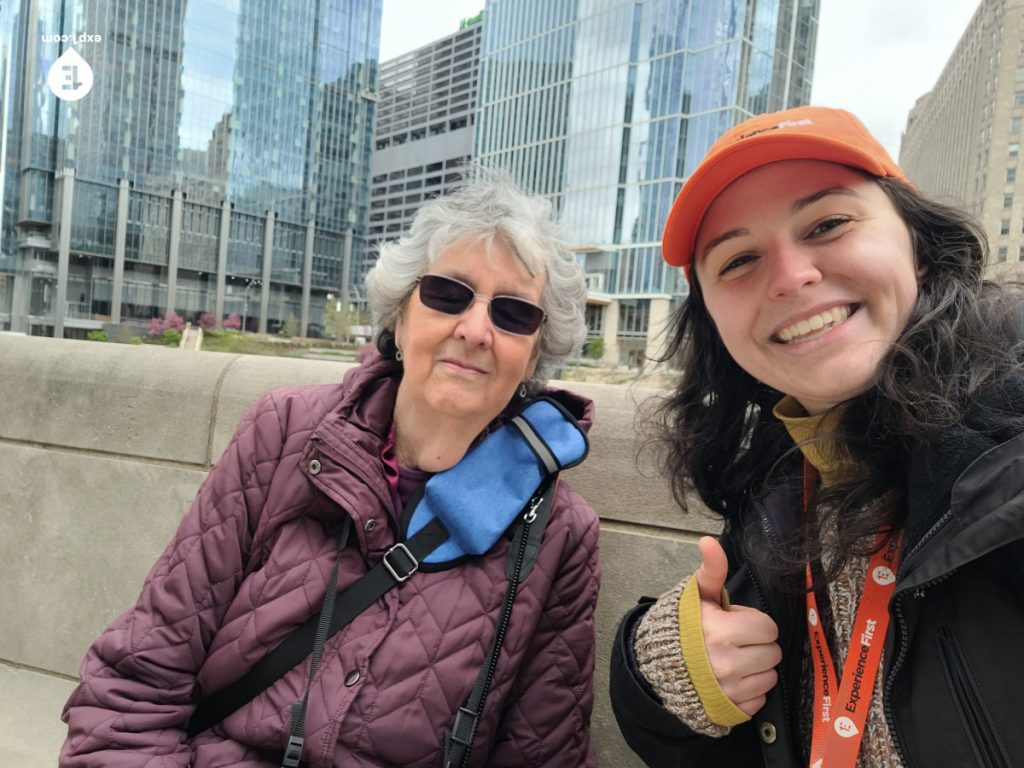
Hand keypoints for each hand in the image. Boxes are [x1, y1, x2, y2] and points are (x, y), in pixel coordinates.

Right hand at [694, 536, 781, 716]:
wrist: (655, 666)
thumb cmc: (679, 627)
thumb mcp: (695, 595)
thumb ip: (711, 570)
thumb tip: (709, 541)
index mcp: (721, 631)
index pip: (767, 627)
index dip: (752, 622)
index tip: (734, 623)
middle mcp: (727, 663)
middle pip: (773, 652)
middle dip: (757, 644)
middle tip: (734, 640)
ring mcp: (730, 690)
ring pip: (770, 676)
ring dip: (756, 667)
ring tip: (733, 658)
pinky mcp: (731, 709)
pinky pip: (760, 699)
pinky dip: (750, 689)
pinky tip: (732, 678)